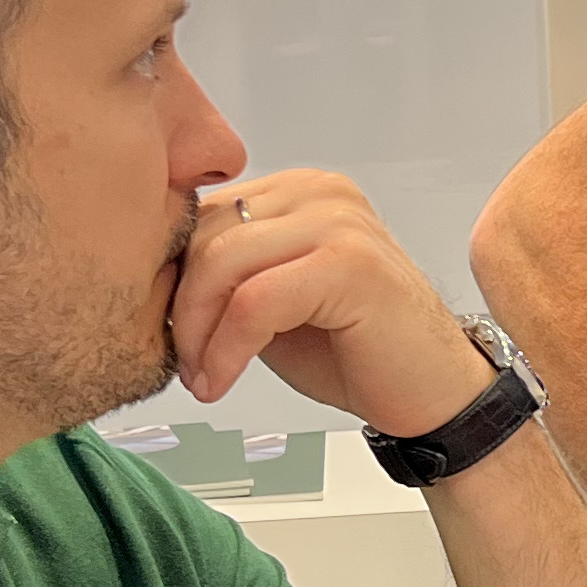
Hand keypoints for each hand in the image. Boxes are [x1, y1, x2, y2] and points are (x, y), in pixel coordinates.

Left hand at [171, 174, 496, 431]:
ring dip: (198, 331)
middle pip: (205, 233)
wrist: (433, 394)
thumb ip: (227, 277)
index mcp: (300, 192)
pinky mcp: (351, 263)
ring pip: (222, 263)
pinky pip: (255, 301)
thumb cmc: (358, 352)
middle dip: (180, 307)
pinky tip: (222, 381)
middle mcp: (321, 192)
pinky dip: (226, 348)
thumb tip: (153, 281)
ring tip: (205, 375)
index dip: (173, 278)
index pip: (203, 214)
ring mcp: (340, 222)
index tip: (170, 334)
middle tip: (184, 363)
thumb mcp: (272, 304)